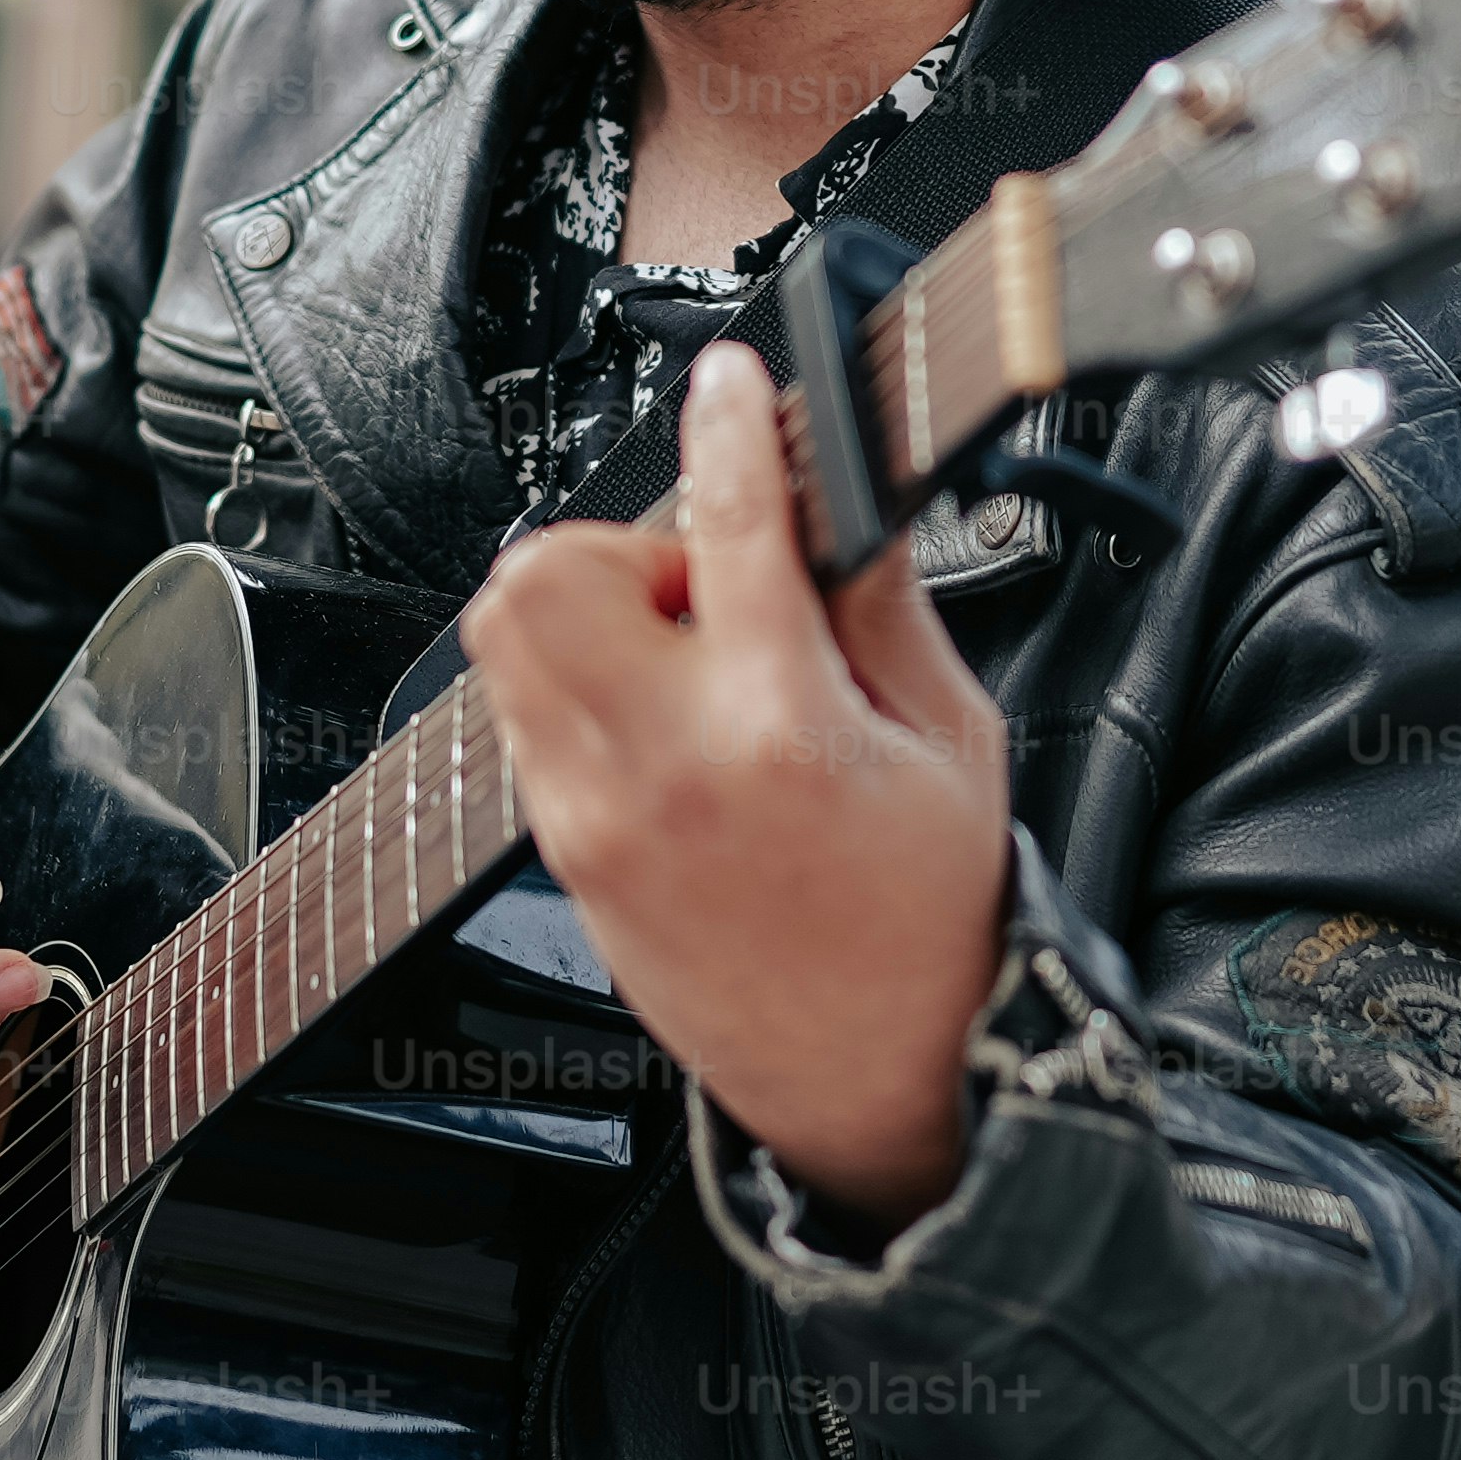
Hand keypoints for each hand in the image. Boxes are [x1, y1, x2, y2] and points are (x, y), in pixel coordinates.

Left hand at [465, 341, 1012, 1232]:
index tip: (732, 382)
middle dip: (623, 545)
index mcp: (780, 728)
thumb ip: (890, 605)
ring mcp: (594, 815)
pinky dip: (576, 681)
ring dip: (589, 608)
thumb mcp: (952, 740)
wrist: (881, 1078)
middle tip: (709, 589)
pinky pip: (520, 714)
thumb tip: (849, 498)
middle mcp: (664, 768)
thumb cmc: (930, 920)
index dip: (728, 427)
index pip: (729, 526)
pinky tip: (666, 719)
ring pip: (508, 634)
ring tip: (687, 655)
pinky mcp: (563, 852)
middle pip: (548, 571)